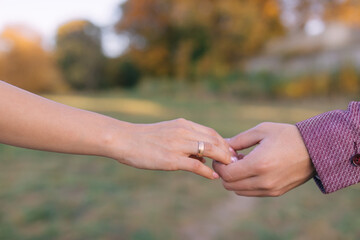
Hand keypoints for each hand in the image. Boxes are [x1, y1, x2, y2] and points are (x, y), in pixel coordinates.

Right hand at [106, 118, 231, 178]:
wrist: (124, 139)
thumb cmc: (145, 137)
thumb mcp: (168, 131)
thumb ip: (186, 139)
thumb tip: (202, 154)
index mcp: (183, 124)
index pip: (211, 132)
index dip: (223, 143)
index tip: (229, 152)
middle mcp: (183, 131)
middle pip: (215, 140)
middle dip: (227, 151)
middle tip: (234, 162)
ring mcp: (178, 145)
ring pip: (210, 150)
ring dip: (222, 160)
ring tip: (227, 168)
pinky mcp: (172, 159)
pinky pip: (196, 165)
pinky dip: (207, 171)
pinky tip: (212, 176)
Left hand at [213, 122, 314, 195]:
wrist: (316, 149)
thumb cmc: (288, 136)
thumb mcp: (262, 131)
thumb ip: (239, 139)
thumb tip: (223, 145)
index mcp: (259, 164)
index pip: (227, 174)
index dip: (219, 165)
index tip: (222, 155)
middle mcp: (263, 181)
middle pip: (230, 185)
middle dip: (225, 172)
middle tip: (231, 159)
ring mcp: (270, 189)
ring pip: (239, 191)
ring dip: (235, 179)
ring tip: (242, 163)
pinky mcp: (276, 192)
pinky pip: (251, 192)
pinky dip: (245, 184)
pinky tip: (251, 169)